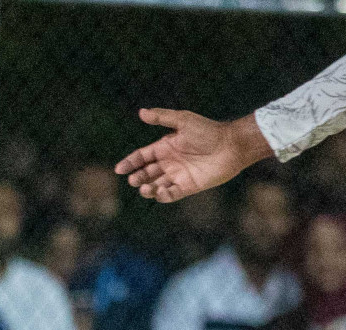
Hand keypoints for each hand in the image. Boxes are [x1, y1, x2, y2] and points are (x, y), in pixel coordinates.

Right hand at [114, 109, 273, 202]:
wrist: (231, 145)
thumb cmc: (208, 131)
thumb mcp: (183, 121)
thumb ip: (162, 117)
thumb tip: (141, 112)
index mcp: (165, 147)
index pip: (141, 157)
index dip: (129, 163)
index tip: (119, 169)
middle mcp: (169, 162)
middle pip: (146, 173)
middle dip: (137, 177)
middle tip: (134, 180)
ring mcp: (178, 175)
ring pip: (155, 186)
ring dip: (147, 189)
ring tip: (145, 188)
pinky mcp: (188, 187)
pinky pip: (170, 195)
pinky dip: (162, 196)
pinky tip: (159, 192)